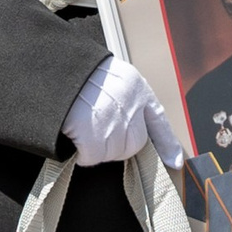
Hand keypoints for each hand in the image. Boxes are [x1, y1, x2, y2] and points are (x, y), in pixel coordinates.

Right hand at [62, 56, 187, 165]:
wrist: (56, 70)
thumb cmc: (77, 72)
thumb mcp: (109, 75)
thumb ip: (123, 98)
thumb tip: (127, 129)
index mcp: (136, 87)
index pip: (157, 119)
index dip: (166, 143)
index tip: (175, 162)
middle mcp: (132, 107)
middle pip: (133, 144)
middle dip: (115, 142)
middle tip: (93, 125)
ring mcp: (115, 124)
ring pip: (111, 153)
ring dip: (95, 146)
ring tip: (80, 123)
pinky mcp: (96, 138)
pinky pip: (91, 157)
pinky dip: (80, 151)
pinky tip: (72, 132)